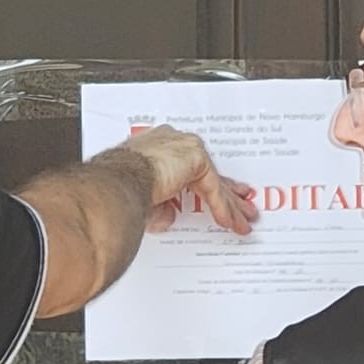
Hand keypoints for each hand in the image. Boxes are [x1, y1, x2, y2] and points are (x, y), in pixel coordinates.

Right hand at [119, 125, 257, 234]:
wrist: (120, 180)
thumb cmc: (120, 185)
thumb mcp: (144, 197)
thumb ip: (162, 204)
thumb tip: (169, 216)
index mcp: (159, 146)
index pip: (189, 166)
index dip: (205, 182)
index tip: (216, 193)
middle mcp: (174, 142)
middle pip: (208, 172)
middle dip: (227, 192)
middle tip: (242, 204)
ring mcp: (186, 148)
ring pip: (214, 182)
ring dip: (230, 204)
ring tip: (244, 218)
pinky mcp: (196, 159)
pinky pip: (213, 189)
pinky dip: (221, 207)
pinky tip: (230, 221)